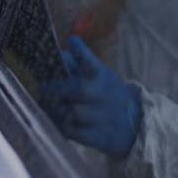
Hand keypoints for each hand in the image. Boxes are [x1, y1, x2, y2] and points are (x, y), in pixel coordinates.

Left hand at [41, 36, 141, 159]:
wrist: (134, 124)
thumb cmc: (107, 93)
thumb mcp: (99, 75)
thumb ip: (78, 63)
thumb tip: (59, 52)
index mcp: (103, 76)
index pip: (92, 61)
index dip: (82, 51)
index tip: (72, 41)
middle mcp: (104, 95)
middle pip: (80, 89)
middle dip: (57, 87)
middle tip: (43, 88)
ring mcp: (102, 117)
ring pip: (74, 112)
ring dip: (57, 108)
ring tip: (48, 105)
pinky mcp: (98, 136)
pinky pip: (74, 132)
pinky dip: (62, 126)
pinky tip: (58, 120)